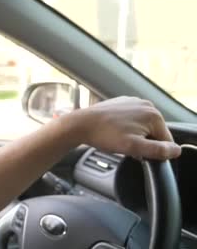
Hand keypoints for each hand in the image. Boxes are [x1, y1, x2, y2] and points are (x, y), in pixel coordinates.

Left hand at [61, 96, 180, 159]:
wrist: (80, 125)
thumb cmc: (104, 135)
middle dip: (143, 143)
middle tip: (126, 146)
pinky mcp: (121, 104)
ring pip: (142, 128)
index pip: (165, 141)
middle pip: (154, 133)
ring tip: (118, 139)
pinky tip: (114, 132)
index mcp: (153, 115)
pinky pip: (131, 121)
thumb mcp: (134, 148)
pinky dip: (126, 129)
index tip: (138, 153)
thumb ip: (158, 150)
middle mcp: (145, 105)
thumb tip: (175, 150)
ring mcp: (133, 102)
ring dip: (134, 137)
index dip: (153, 151)